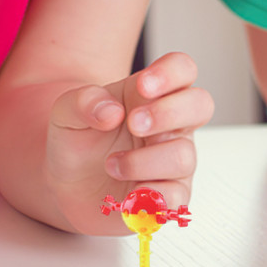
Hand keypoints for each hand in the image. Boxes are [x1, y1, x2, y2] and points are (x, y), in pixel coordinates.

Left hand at [44, 52, 213, 232]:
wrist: (67, 185)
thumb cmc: (78, 142)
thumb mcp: (65, 113)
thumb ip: (84, 102)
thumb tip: (112, 110)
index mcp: (150, 95)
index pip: (182, 69)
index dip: (170, 73)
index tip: (142, 86)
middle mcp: (169, 125)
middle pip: (200, 104)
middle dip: (168, 113)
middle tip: (133, 124)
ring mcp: (173, 160)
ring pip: (183, 155)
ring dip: (142, 161)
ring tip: (111, 165)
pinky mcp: (169, 195)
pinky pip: (177, 197)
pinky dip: (151, 196)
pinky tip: (129, 194)